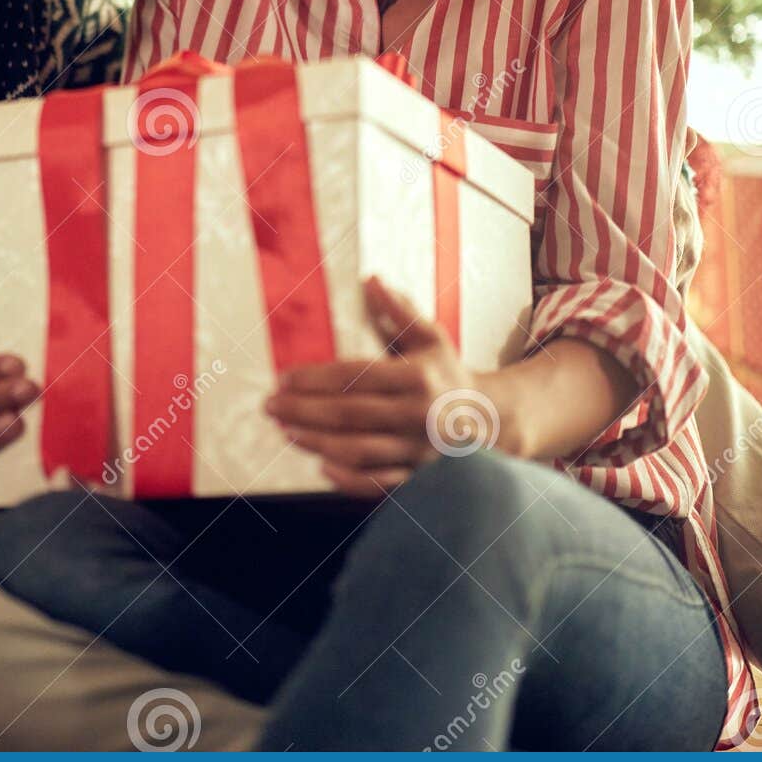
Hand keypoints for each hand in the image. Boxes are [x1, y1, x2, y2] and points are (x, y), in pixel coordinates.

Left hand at [263, 276, 521, 498]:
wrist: (491, 420)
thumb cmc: (448, 373)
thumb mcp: (430, 337)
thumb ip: (399, 311)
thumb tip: (371, 278)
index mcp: (418, 376)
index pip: (356, 376)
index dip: (315, 378)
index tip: (283, 377)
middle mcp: (418, 414)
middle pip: (350, 414)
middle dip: (304, 410)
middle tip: (270, 405)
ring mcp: (418, 449)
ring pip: (359, 450)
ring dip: (316, 442)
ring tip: (285, 430)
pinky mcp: (419, 476)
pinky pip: (379, 483)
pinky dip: (349, 479)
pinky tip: (321, 465)